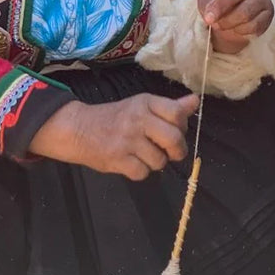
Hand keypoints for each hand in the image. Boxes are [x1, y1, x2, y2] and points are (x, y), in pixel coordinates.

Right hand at [28, 92, 199, 179]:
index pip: (177, 113)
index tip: (176, 130)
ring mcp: (127, 140)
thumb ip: (171, 107)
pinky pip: (142, 173)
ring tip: (144, 154)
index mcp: (146, 103)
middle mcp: (137, 119)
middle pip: (174, 140)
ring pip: (160, 161)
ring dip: (156, 162)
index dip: (182, 126)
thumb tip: (196, 100)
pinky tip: (132, 162)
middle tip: (170, 152)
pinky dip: (140, 171)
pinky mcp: (117, 159)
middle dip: (177, 151)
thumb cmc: (116, 118)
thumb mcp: (143, 106)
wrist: (78, 129)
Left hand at [197, 0, 273, 54]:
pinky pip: (254, 25)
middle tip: (208, 18)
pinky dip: (240, 30)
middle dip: (220, 7)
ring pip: (246, 12)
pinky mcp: (268, 12)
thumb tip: (212, 12)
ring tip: (218, 25)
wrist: (231, 17)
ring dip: (228, 22)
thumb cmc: (218, 0)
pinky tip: (234, 27)